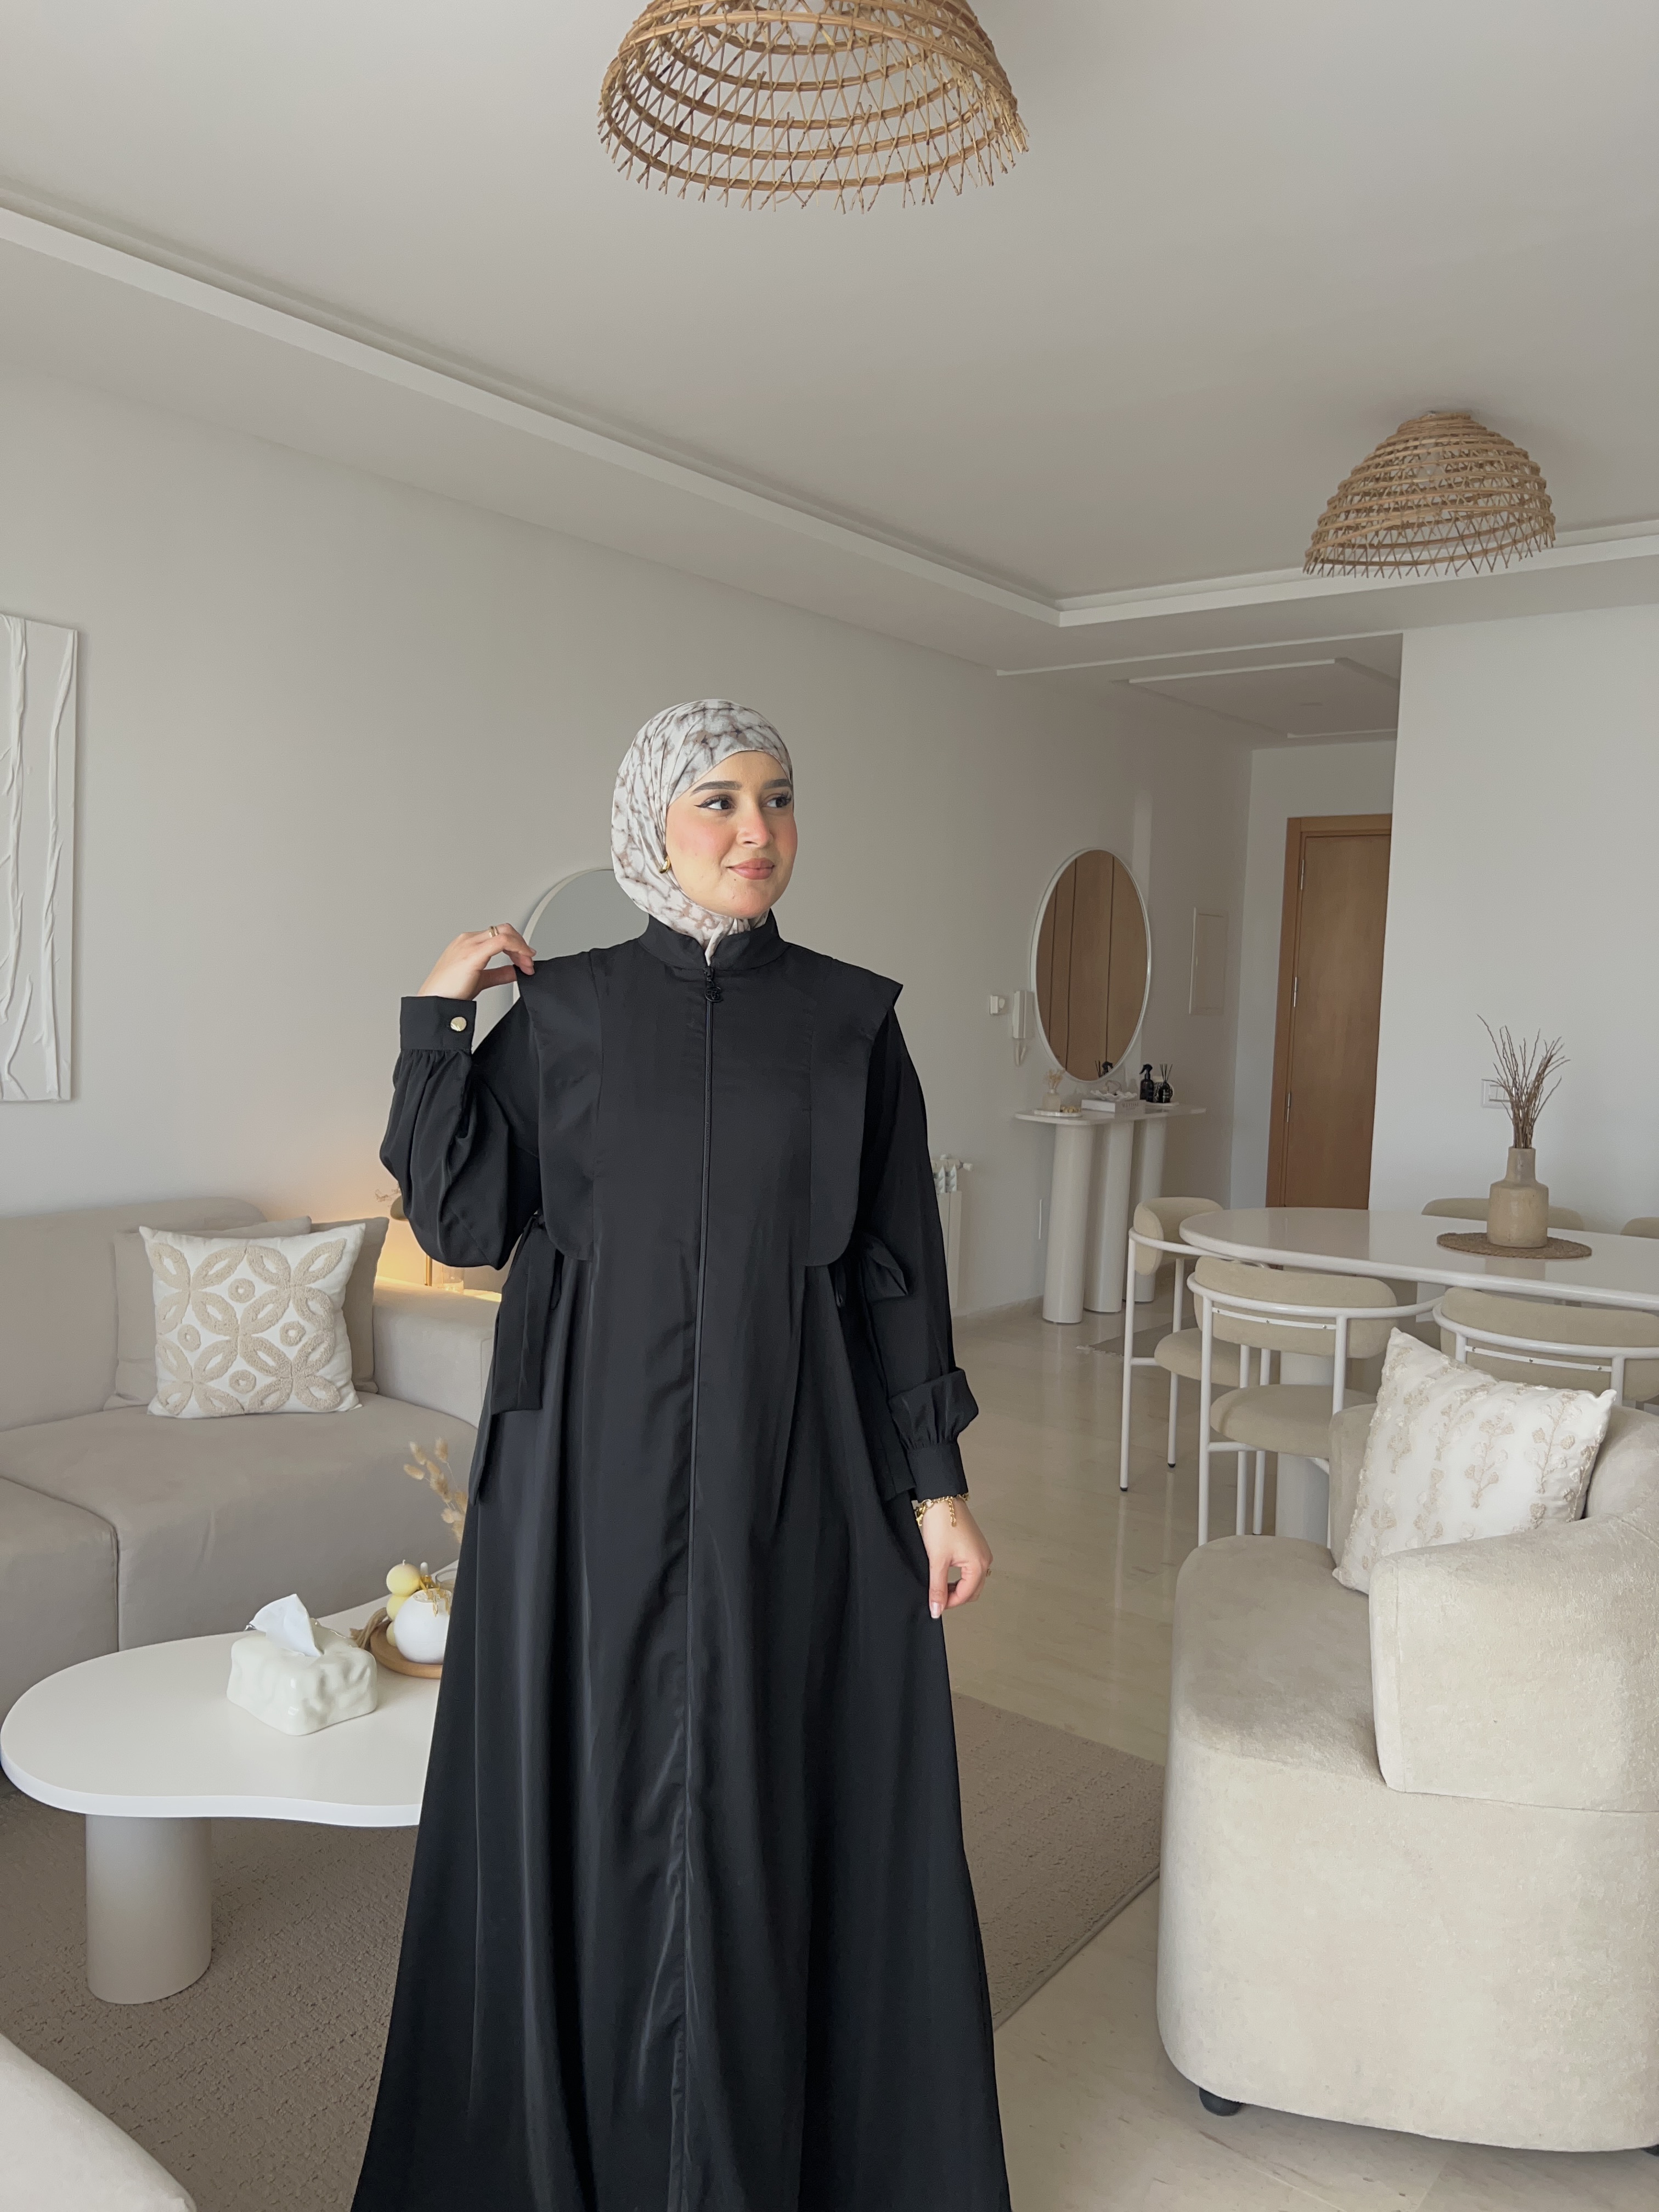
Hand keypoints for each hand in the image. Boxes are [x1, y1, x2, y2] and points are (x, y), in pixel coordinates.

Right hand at [417, 925, 534, 998]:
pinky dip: (517, 948)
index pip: (498, 934)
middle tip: (528, 963)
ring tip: (526, 964)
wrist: (435, 1002)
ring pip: (504, 932)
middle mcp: (468, 940)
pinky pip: (501, 941)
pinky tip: (522, 961)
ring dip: (521, 947)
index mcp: (467, 943)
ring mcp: (469, 944)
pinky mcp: (472, 954)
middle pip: (503, 930)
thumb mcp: (481, 980)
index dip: (516, 946)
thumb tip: (515, 971)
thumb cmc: (449, 992)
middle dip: (521, 945)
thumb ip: (499, 973)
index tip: (524, 961)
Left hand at [920, 1499, 991, 1619]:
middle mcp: (985, 1559)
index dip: (948, 1603)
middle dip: (955, 1597)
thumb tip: (937, 1609)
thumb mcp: (937, 1560)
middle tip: (936, 1596)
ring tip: (939, 1584)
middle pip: (972, 1591)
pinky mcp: (976, 1546)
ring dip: (958, 1587)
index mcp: (978, 1565)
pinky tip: (946, 1573)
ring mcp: (982, 1552)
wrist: (942, 1499)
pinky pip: (972, 1569)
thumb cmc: (942, 1524)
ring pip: (973, 1581)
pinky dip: (960, 1577)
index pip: (965, 1595)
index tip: (934, 1605)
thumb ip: (937, 1588)